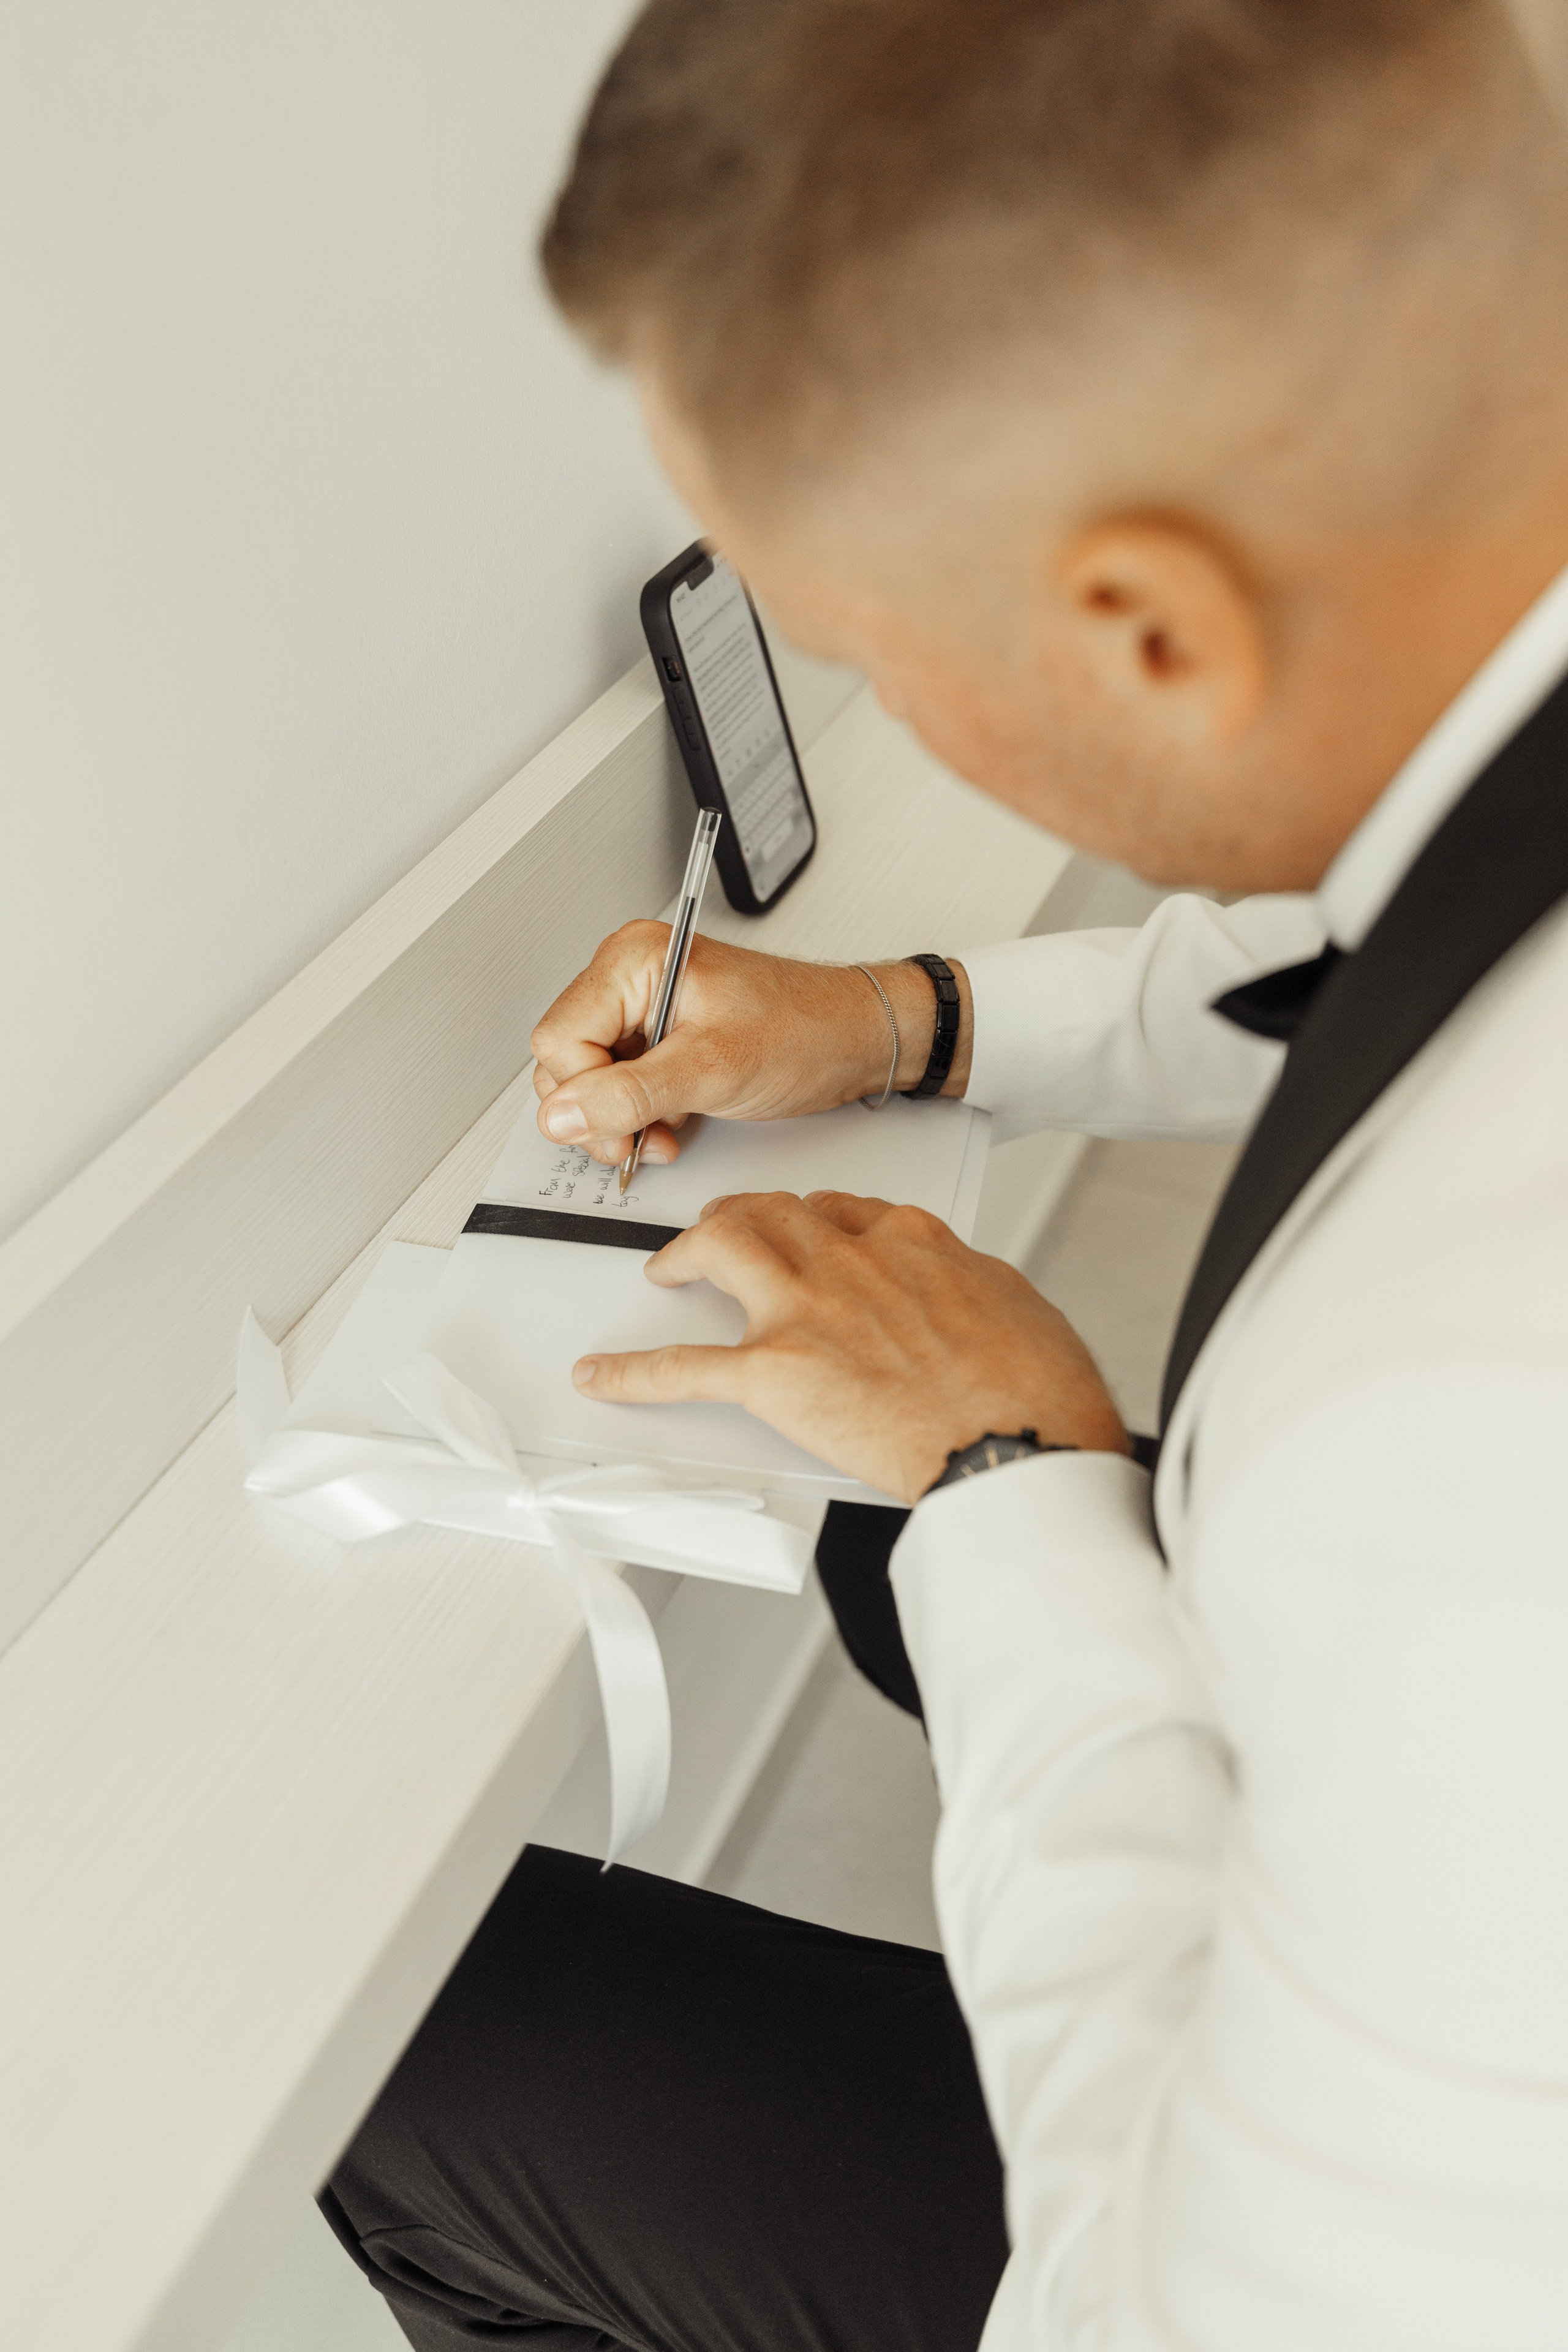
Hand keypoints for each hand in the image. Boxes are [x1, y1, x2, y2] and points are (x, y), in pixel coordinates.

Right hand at [530, 926, 970, 1167]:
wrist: (854, 1039)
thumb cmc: (805, 1031)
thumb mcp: (713, 1068)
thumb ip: (630, 1093)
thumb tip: (562, 1114)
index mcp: (633, 961)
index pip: (558, 1039)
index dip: (583, 1094)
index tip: (621, 1128)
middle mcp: (629, 977)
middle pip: (564, 1062)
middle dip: (599, 1113)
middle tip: (643, 1138)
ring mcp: (642, 1008)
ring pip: (587, 1081)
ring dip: (618, 1121)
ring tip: (663, 1132)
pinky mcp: (658, 1037)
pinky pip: (618, 1085)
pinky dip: (638, 1115)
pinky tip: (671, 1123)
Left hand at [571, 1190, 1128, 1503]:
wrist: (1020, 1444)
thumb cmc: (1036, 1389)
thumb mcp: (1015, 1303)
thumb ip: (968, 1286)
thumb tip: (960, 1293)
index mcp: (910, 1240)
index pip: (841, 1208)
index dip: (811, 1218)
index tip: (805, 1228)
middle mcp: (849, 1258)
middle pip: (772, 1213)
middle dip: (739, 1217)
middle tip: (721, 1233)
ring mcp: (805, 1311)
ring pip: (721, 1249)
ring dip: (685, 1254)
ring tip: (668, 1269)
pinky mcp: (774, 1375)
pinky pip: (683, 1369)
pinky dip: (634, 1373)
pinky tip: (602, 1377)